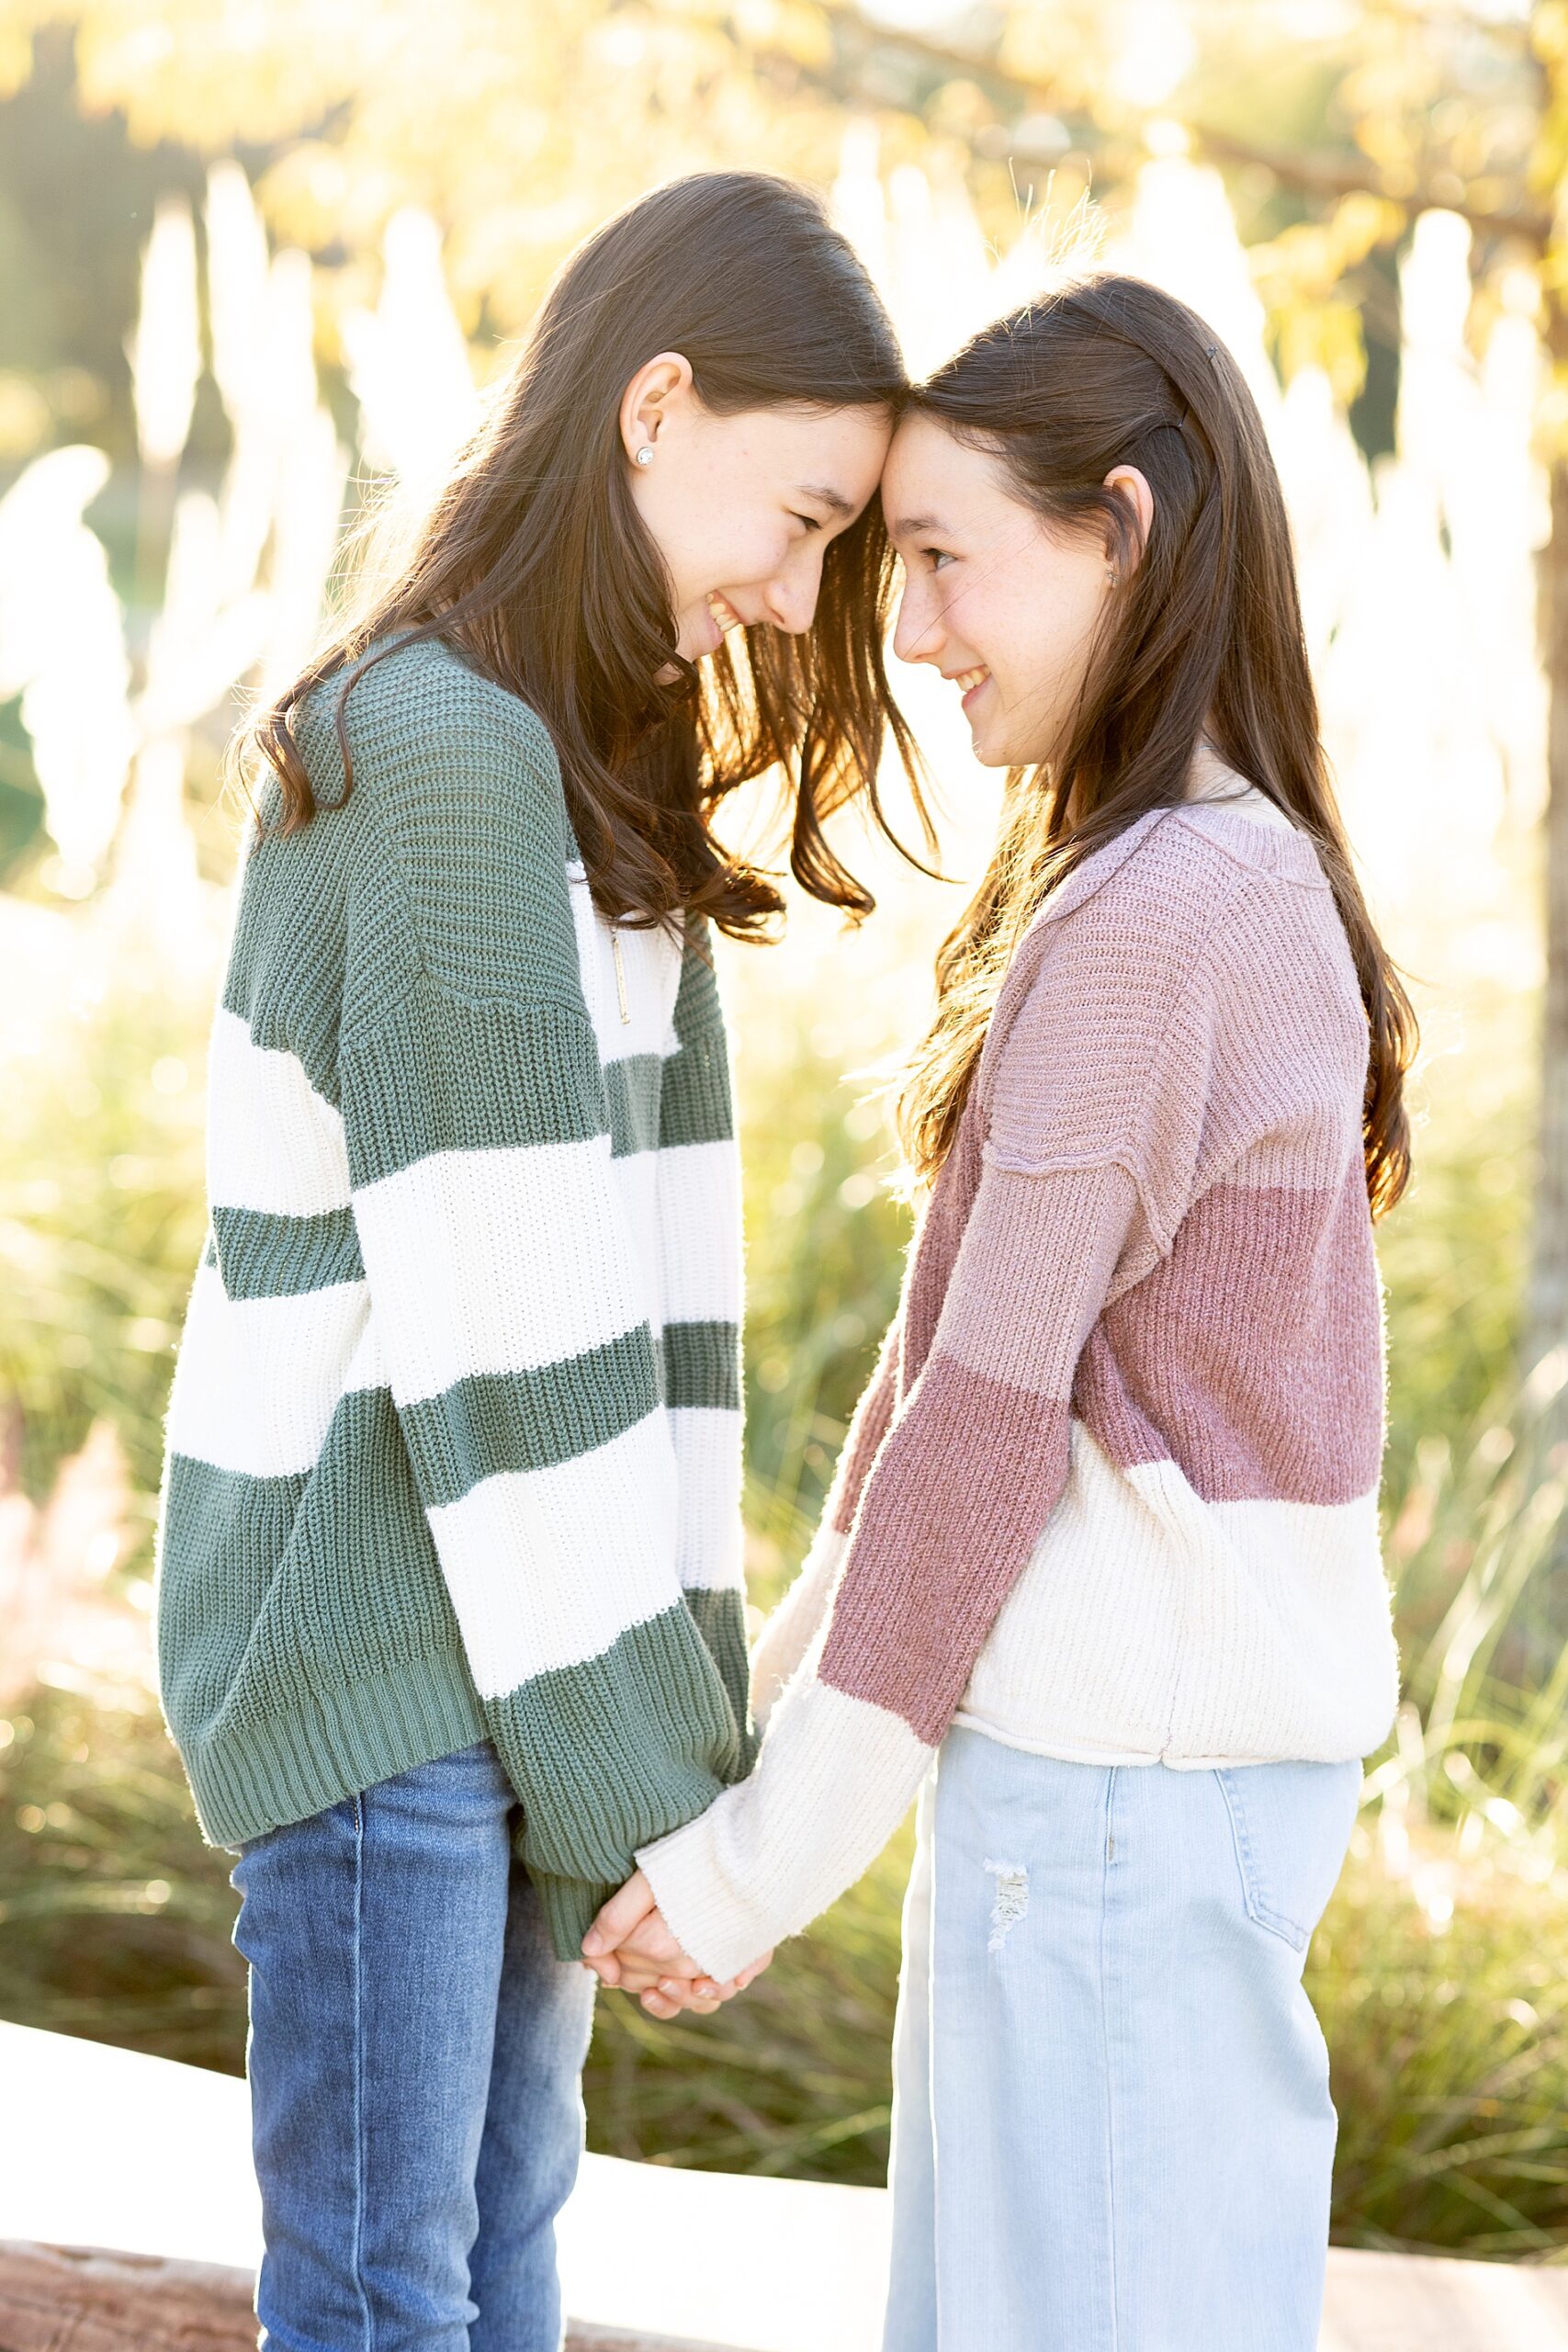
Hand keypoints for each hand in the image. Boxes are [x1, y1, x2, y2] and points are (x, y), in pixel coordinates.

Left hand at [581, 1870, 771, 2016]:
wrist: (763, 1840)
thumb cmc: (702, 1851)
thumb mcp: (650, 1874)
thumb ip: (617, 1915)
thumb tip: (588, 1953)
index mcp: (662, 1944)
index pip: (625, 1957)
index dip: (607, 1948)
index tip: (600, 1938)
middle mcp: (693, 1965)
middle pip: (653, 1976)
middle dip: (631, 1966)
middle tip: (621, 1945)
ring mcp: (724, 1965)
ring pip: (690, 1997)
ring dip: (668, 1993)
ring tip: (654, 1982)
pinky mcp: (750, 1958)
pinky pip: (726, 1989)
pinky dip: (710, 1991)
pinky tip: (699, 1982)